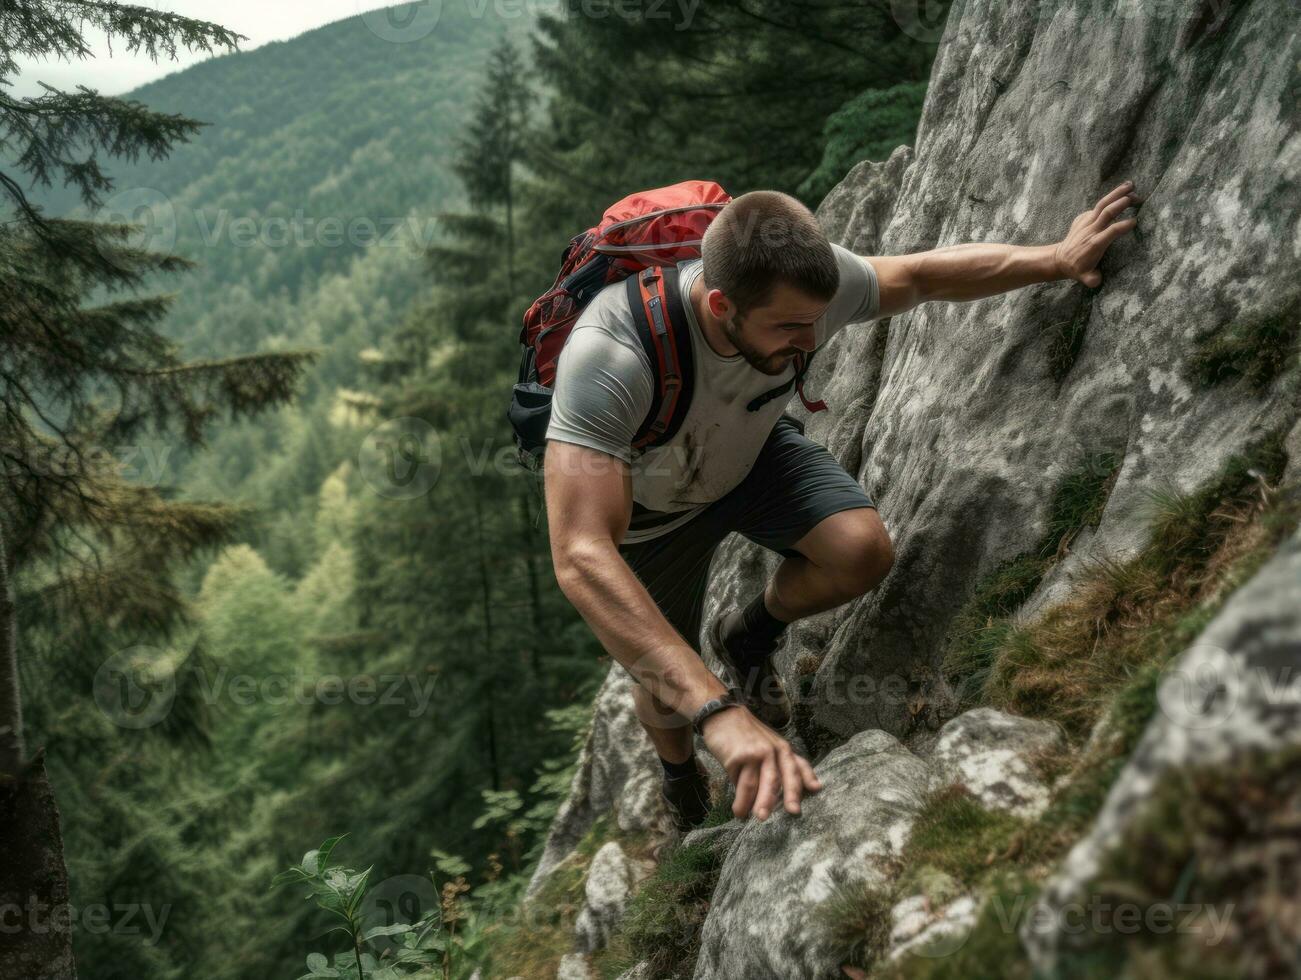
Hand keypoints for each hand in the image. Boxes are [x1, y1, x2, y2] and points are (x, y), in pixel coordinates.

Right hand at [699, 703, 822, 819]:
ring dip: (756, 803)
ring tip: (757, 818)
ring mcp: (754, 753)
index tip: (816, 790)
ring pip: (756, 783)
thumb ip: (778, 766)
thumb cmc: (747, 736)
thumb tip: (782, 796)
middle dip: (787, 795)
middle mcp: (772, 750)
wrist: (724, 716)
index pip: (798, 765)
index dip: (807, 778)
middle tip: (792, 812)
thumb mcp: (768, 745)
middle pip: (780, 776)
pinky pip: (739, 781)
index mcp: (782, 749)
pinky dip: (739, 799)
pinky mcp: (737, 756)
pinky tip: (738, 810)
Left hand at [1053, 181, 1140, 287]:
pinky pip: (1097, 206)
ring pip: (1102, 204)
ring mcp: (1085, 222)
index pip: (1111, 231)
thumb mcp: (1084, 278)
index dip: (1122, 226)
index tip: (1135, 221)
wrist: (1059, 259)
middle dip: (1122, 202)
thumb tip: (1097, 281)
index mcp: (1094, 243)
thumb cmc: (1076, 268)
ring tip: (1131, 184)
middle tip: (1138, 197)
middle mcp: (1090, 230)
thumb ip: (1092, 279)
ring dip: (1116, 193)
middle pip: (1106, 211)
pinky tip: (1120, 193)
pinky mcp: (1083, 218)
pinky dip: (1109, 198)